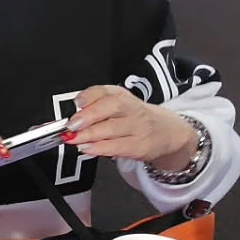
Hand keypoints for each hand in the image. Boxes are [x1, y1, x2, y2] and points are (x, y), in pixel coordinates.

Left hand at [66, 85, 197, 168]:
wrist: (168, 132)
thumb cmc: (135, 118)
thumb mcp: (119, 106)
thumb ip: (96, 107)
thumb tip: (71, 116)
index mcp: (123, 96)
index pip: (107, 91)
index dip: (90, 95)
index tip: (77, 102)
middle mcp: (132, 109)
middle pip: (112, 106)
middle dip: (89, 115)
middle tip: (72, 124)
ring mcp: (138, 127)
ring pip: (113, 128)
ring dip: (90, 134)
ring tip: (74, 138)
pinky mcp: (140, 146)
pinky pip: (118, 146)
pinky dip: (100, 148)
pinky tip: (88, 148)